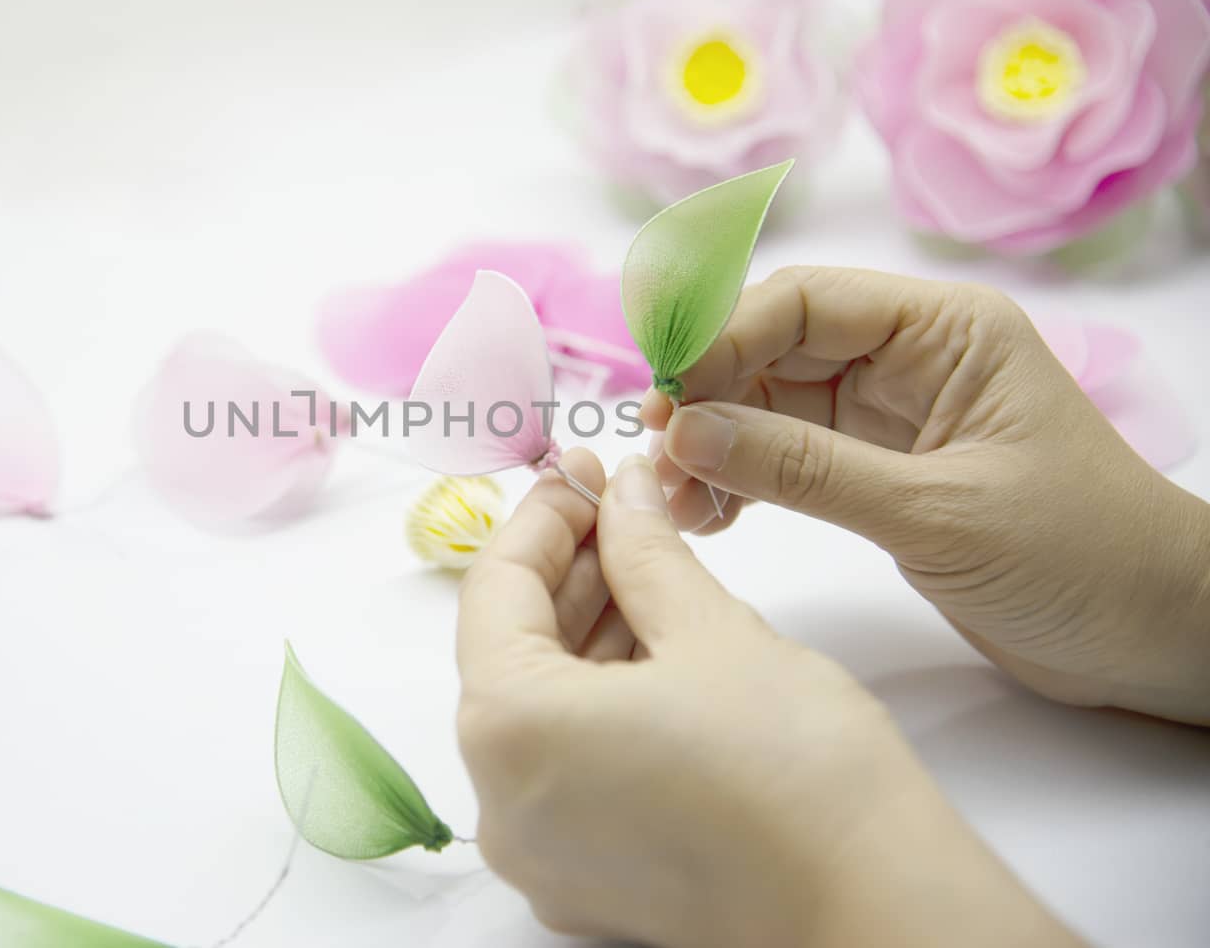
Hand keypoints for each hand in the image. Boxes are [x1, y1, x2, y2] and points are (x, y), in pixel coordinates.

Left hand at [456, 449, 1077, 946]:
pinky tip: (652, 641)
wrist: (880, 905)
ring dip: (587, 631)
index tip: (582, 471)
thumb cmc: (798, 772)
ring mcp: (542, 851)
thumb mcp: (712, 630)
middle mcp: (502, 803)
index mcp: (509, 730)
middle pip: (512, 652)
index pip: (495, 591)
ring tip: (643, 562)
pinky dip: (600, 699)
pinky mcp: (588, 878)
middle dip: (568, 571)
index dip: (543, 517)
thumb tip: (621, 494)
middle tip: (617, 505)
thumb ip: (644, 551)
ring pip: (543, 709)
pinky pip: (568, 764)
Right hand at [642, 267, 1209, 724]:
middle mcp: (910, 359)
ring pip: (768, 407)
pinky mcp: (877, 474)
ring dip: (713, 446)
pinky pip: (784, 460)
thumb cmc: (1081, 556)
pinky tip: (708, 517)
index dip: (721, 338)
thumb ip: (803, 469)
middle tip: (653, 457)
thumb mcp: (933, 511)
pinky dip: (740, 483)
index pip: (802, 302)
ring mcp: (889, 417)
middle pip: (772, 348)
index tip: (664, 397)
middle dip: (706, 396)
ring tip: (672, 502)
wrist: (1154, 636)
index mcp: (943, 330)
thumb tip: (685, 432)